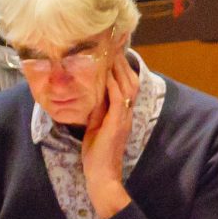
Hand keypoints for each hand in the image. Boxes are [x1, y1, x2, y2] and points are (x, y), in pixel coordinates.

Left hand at [81, 58, 137, 218]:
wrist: (102, 174)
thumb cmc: (96, 154)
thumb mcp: (95, 126)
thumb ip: (96, 110)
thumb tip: (89, 93)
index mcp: (122, 114)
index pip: (125, 85)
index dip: (121, 68)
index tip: (113, 52)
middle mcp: (126, 113)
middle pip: (129, 81)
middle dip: (122, 63)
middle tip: (115, 44)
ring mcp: (123, 118)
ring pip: (125, 87)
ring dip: (119, 69)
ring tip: (112, 52)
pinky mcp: (117, 123)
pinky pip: (117, 99)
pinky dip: (113, 85)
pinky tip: (108, 73)